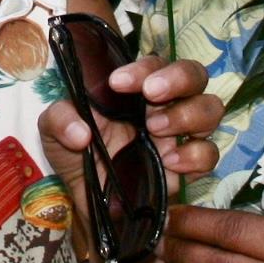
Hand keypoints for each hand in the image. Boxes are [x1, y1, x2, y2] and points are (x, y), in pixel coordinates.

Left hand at [39, 57, 221, 196]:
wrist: (86, 199)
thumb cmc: (75, 152)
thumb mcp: (53, 130)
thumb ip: (59, 119)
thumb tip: (80, 132)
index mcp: (135, 88)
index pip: (153, 63)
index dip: (142, 68)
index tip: (118, 83)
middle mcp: (164, 104)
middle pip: (194, 74)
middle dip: (177, 78)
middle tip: (151, 94)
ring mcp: (179, 134)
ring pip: (210, 108)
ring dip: (187, 114)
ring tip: (156, 128)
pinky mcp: (187, 166)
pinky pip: (209, 153)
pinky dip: (195, 155)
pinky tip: (169, 162)